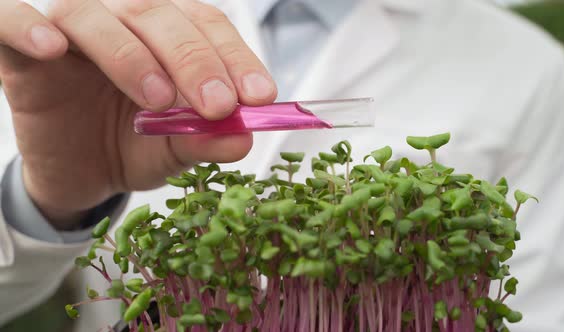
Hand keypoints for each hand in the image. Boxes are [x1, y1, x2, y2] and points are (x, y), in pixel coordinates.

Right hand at [0, 0, 276, 227]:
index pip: (206, 26)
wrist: (80, 172)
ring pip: (96, 16)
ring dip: (131, 55)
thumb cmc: (132, 147)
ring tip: (156, 100)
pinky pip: (9, 19)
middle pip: (158, 15)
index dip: (236, 58)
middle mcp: (123, 21)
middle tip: (217, 105)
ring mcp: (71, 30)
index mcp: (168, 37)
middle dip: (194, 61)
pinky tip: (51, 48)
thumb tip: (243, 138)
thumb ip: (206, 140)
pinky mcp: (21, 52)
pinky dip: (24, 26)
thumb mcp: (175, 150)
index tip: (259, 97)